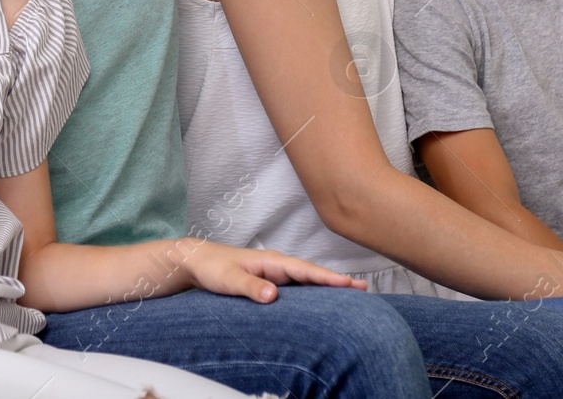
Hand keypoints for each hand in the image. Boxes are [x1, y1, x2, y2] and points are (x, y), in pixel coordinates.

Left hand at [179, 239, 369, 302]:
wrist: (198, 262)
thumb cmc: (213, 268)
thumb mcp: (229, 279)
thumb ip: (250, 287)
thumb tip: (274, 295)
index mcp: (271, 261)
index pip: (305, 270)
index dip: (327, 277)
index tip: (348, 284)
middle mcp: (278, 265)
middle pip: (313, 274)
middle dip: (337, 281)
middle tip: (364, 290)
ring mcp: (276, 273)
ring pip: (307, 280)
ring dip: (328, 286)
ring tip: (354, 294)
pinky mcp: (272, 282)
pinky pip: (298, 287)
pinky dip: (314, 291)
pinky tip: (324, 300)